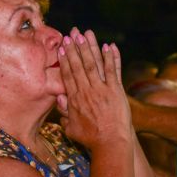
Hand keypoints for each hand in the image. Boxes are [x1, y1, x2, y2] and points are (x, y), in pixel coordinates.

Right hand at [57, 29, 131, 148]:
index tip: (62, 47)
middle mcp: (87, 91)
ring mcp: (102, 90)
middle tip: (72, 33)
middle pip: (79, 65)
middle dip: (75, 48)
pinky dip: (111, 57)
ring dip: (90, 47)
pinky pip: (113, 71)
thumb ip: (64, 113)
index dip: (65, 59)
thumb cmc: (90, 138)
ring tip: (86, 34)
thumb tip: (59, 98)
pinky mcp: (116, 91)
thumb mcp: (70, 128)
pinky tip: (109, 46)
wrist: (110, 143)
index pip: (68, 74)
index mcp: (74, 99)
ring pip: (94, 64)